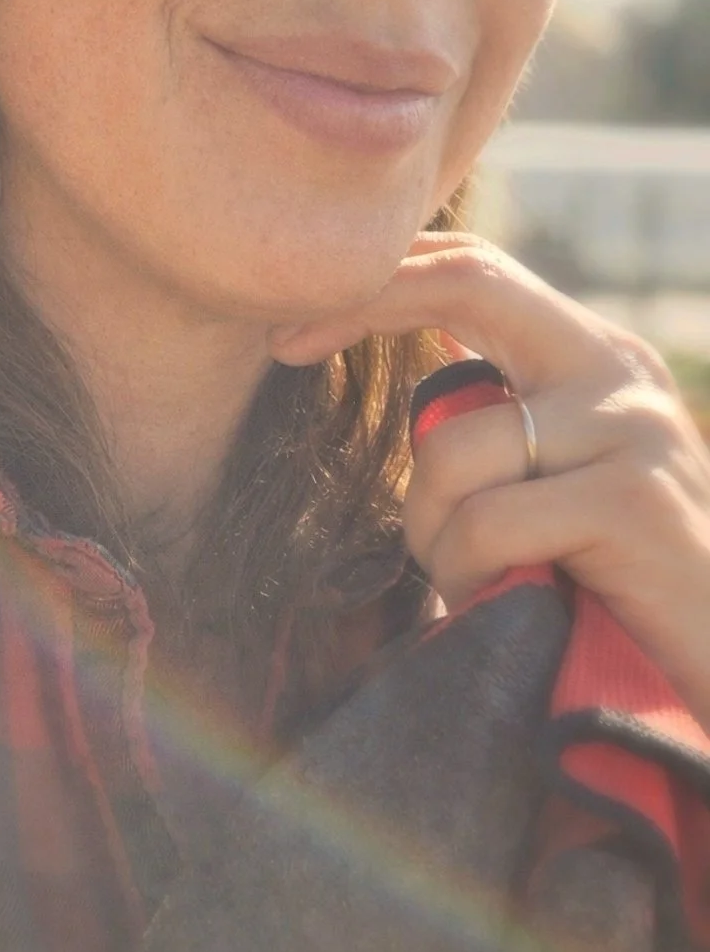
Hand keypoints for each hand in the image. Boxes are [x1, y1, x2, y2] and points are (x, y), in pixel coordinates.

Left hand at [268, 233, 709, 731]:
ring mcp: (633, 430)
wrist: (708, 680)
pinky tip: (504, 604)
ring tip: (470, 580)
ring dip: (429, 533)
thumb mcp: (546, 482)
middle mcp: (618, 370)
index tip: (288, 327)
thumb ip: (495, 419)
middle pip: (469, 283)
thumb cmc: (604, 587)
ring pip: (452, 448)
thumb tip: (411, 356)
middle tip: (284, 345)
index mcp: (589, 357)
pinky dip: (468, 573)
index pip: (475, 271)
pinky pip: (488, 522)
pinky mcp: (635, 503)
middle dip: (362, 302)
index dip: (378, 281)